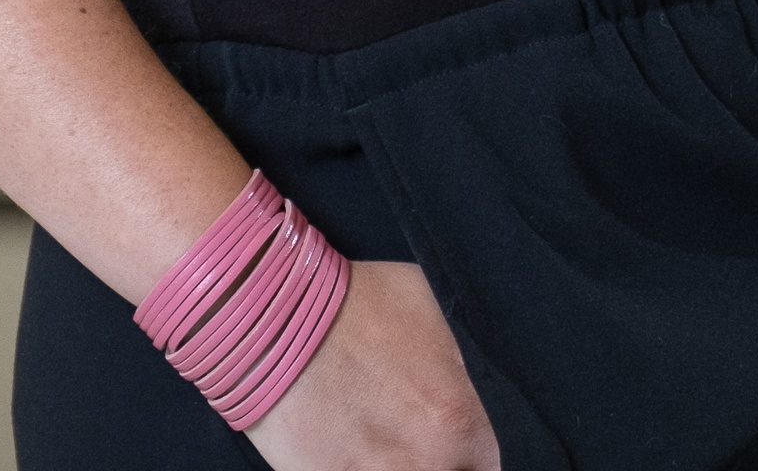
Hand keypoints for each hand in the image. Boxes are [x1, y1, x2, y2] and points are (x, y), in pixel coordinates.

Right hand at [247, 259, 500, 469]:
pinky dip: (360, 470)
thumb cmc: (352, 303)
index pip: (486, 463)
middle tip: (415, 439)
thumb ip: (455, 362)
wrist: (271, 321)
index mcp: (456, 421)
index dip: (468, 452)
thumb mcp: (429, 308)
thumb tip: (463, 381)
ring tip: (382, 445)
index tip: (452, 441)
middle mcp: (422, 464)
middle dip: (437, 462)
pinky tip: (353, 453)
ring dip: (399, 467)